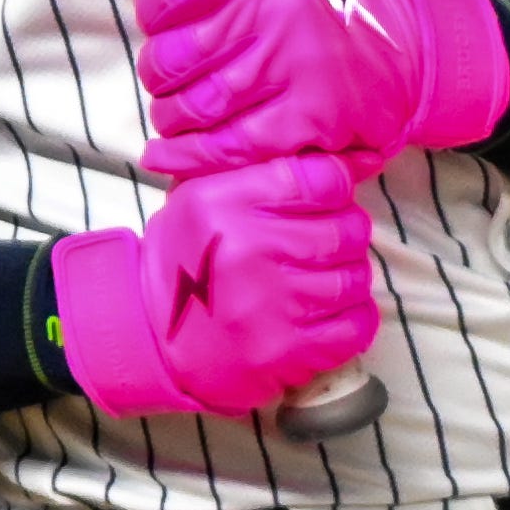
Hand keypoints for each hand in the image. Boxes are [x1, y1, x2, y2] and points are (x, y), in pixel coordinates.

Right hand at [49, 156, 379, 419]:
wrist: (152, 337)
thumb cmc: (188, 257)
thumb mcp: (205, 195)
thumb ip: (263, 171)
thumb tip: (343, 158)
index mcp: (228, 201)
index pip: (324, 178)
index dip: (333, 189)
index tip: (321, 202)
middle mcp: (250, 248)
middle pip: (348, 228)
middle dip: (342, 235)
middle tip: (318, 246)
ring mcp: (272, 303)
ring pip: (355, 277)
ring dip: (345, 279)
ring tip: (316, 281)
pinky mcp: (288, 351)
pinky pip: (356, 325)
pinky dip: (350, 319)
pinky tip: (324, 314)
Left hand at [100, 0, 509, 182]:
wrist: (405, 50)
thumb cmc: (319, 3)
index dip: (153, 14)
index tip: (164, 26)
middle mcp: (279, 4)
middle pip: (174, 54)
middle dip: (159, 74)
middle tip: (169, 80)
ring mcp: (296, 63)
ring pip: (195, 105)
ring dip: (171, 118)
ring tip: (175, 116)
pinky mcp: (311, 117)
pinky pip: (230, 147)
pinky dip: (192, 159)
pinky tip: (172, 156)